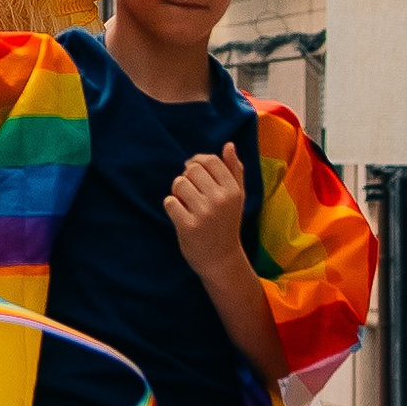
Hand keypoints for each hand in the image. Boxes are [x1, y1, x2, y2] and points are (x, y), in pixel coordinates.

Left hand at [165, 146, 246, 278]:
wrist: (221, 260)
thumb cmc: (227, 224)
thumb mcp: (237, 198)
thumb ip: (234, 170)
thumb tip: (229, 145)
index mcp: (233, 190)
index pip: (209, 160)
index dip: (197, 162)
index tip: (194, 172)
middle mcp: (220, 200)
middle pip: (191, 170)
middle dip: (187, 178)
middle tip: (191, 193)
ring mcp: (204, 213)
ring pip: (179, 184)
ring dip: (178, 192)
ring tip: (186, 204)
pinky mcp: (188, 226)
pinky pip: (169, 202)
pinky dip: (171, 207)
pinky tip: (181, 216)